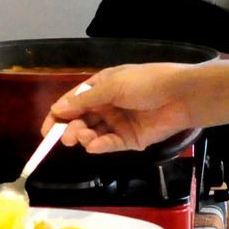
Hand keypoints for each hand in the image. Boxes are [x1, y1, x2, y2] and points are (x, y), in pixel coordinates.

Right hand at [43, 63, 199, 154]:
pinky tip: (94, 145)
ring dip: (84, 136)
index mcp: (102, 87)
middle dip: (70, 128)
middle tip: (64, 138)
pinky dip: (101, 145)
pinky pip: (111, 144)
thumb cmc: (147, 83)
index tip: (47, 130)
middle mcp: (108, 105)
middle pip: (81, 120)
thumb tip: (57, 108)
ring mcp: (119, 123)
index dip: (58, 115)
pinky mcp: (131, 139)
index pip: (73, 101)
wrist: (181, 95)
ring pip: (94, 133)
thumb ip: (84, 100)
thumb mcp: (112, 86)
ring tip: (81, 137)